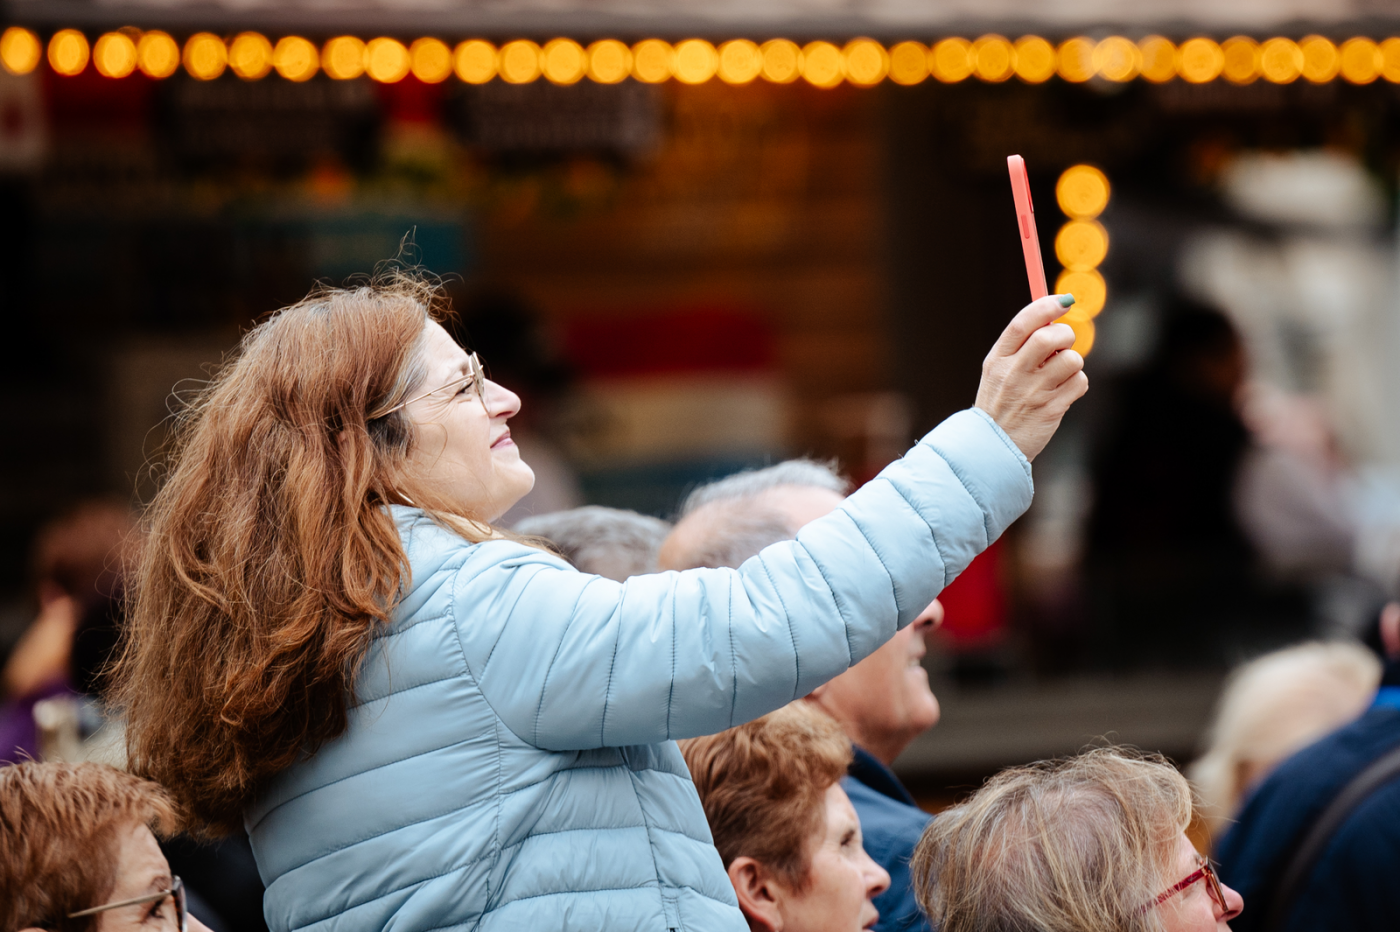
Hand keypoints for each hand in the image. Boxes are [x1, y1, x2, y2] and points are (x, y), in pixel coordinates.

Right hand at [975, 295, 1087, 460]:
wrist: (995, 446)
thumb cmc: (1001, 403)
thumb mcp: (998, 372)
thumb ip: (1021, 346)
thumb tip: (1053, 317)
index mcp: (998, 360)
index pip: (1022, 323)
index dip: (1046, 307)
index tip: (1063, 301)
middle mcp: (1014, 373)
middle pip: (1049, 337)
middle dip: (1065, 335)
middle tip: (1062, 344)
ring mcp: (1033, 392)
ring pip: (1071, 359)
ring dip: (1072, 363)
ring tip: (1058, 376)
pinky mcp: (1052, 408)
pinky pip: (1080, 382)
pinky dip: (1076, 384)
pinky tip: (1062, 394)